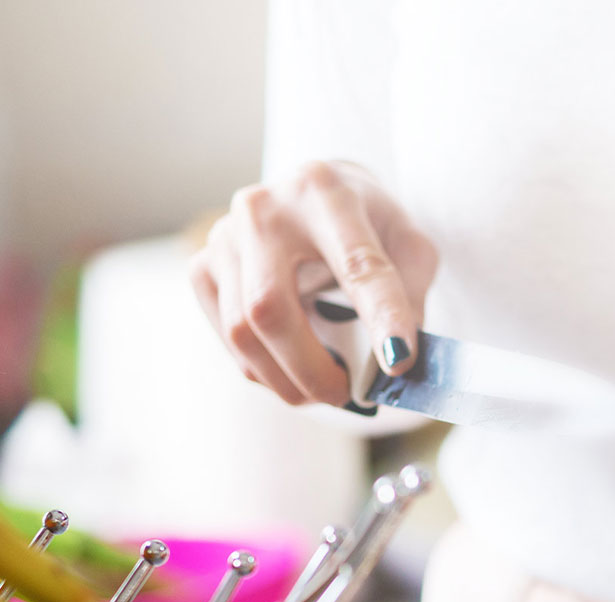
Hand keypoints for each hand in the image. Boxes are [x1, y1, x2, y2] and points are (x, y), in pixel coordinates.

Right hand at [189, 161, 437, 404]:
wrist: (316, 195)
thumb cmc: (369, 225)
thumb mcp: (409, 244)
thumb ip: (410, 295)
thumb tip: (396, 361)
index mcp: (326, 192)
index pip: (357, 265)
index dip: (380, 317)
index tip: (399, 362)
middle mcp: (265, 209)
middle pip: (272, 306)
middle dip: (311, 367)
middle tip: (346, 395)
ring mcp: (225, 237)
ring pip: (242, 329)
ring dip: (285, 377)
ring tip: (324, 390)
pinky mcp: (204, 264)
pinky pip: (227, 336)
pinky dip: (263, 368)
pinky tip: (292, 371)